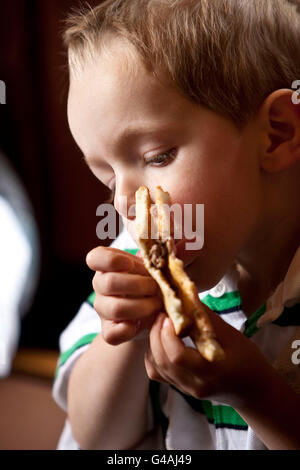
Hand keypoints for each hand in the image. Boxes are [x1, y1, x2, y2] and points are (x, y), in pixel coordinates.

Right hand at [86, 246, 162, 344]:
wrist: (153, 313)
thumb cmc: (154, 282)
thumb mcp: (158, 265)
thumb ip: (166, 255)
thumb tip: (184, 245)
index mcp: (107, 265)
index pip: (95, 258)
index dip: (110, 261)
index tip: (130, 264)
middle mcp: (100, 285)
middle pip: (108, 282)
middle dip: (138, 285)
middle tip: (156, 287)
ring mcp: (103, 308)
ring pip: (115, 308)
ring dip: (142, 306)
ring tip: (157, 304)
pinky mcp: (109, 331)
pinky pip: (113, 333)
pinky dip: (131, 330)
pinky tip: (146, 323)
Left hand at [144, 307, 271, 408]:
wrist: (255, 389)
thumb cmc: (248, 359)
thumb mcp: (231, 335)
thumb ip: (206, 318)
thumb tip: (186, 295)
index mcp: (211, 371)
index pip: (177, 357)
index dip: (166, 334)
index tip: (167, 315)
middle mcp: (195, 384)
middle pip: (163, 362)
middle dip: (156, 335)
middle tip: (160, 315)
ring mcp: (187, 390)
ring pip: (156, 369)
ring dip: (152, 345)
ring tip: (159, 326)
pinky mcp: (182, 389)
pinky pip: (158, 374)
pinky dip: (153, 356)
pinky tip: (160, 341)